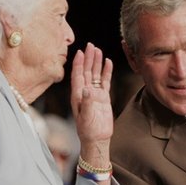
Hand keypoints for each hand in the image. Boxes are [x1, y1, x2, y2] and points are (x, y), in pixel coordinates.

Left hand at [70, 42, 113, 167]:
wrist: (97, 139)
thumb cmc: (88, 131)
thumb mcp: (86, 117)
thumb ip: (86, 103)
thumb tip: (87, 89)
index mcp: (77, 95)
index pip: (77, 76)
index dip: (78, 63)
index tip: (80, 52)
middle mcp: (85, 92)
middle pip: (86, 71)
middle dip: (88, 58)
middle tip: (90, 45)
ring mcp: (94, 94)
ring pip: (95, 74)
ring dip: (96, 63)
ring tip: (98, 50)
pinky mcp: (103, 98)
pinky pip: (105, 82)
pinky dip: (106, 72)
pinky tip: (108, 63)